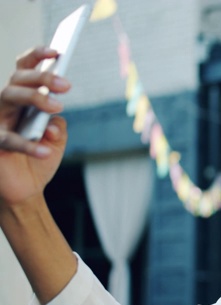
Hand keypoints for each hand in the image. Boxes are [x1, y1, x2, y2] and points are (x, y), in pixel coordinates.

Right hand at [0, 47, 69, 204]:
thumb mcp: (56, 138)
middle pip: (17, 80)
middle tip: (67, 85)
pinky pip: (8, 139)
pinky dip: (29, 143)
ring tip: (58, 107)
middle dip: (42, 77)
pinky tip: (46, 148)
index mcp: (22, 101)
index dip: (37, 56)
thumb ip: (58, 124)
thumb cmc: (39, 159)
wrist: (27, 191)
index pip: (23, 70)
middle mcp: (6, 106)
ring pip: (8, 97)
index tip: (58, 51)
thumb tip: (53, 120)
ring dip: (34, 98)